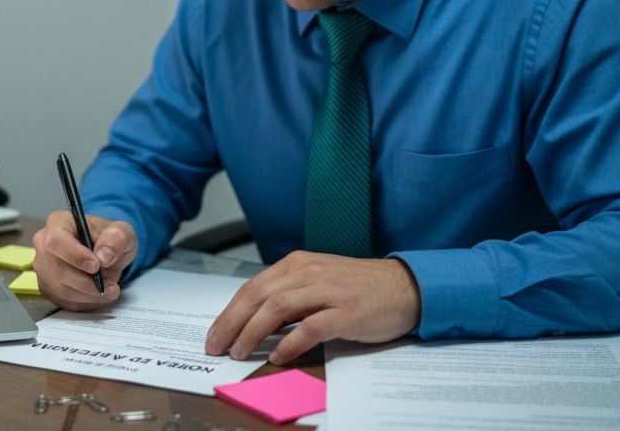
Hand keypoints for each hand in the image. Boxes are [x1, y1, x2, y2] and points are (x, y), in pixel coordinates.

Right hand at [32, 210, 137, 310]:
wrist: (105, 253)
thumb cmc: (108, 238)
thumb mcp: (121, 232)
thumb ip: (116, 238)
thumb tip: (104, 255)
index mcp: (58, 222)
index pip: (56, 240)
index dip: (74, 255)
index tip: (96, 266)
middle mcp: (44, 244)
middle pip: (56, 268)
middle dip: (86, 282)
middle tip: (111, 286)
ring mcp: (43, 267)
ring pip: (60, 288)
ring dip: (88, 295)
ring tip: (111, 291)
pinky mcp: (48, 287)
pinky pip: (63, 301)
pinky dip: (85, 302)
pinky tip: (99, 296)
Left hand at [205, 252, 420, 364]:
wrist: (405, 286)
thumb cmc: (359, 288)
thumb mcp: (318, 281)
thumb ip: (289, 294)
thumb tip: (254, 320)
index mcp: (298, 264)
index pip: (253, 287)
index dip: (229, 312)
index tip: (214, 334)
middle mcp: (309, 272)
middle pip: (258, 296)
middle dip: (231, 323)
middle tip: (217, 346)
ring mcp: (329, 291)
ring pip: (278, 308)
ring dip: (253, 332)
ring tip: (240, 352)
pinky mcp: (347, 312)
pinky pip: (311, 327)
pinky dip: (290, 343)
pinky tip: (278, 356)